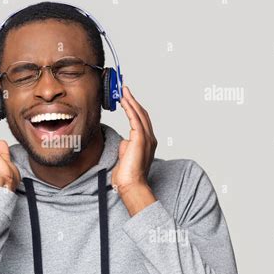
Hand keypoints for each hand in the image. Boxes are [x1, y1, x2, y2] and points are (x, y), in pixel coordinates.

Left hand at [112, 86, 157, 214]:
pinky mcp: (140, 139)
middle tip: (123, 88)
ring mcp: (147, 138)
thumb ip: (127, 146)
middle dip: (132, 99)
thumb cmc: (127, 175)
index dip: (134, 108)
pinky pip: (135, 119)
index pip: (141, 120)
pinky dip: (130, 108)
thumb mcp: (127, 156)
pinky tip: (124, 100)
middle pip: (142, 113)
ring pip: (139, 113)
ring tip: (123, 90)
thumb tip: (125, 141)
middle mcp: (150, 138)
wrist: (131, 185)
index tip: (126, 98)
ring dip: (131, 100)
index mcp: (148, 142)